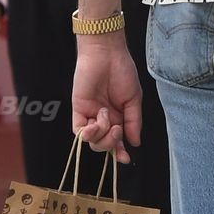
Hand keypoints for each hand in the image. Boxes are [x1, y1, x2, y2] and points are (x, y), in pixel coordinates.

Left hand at [71, 39, 142, 161]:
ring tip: (108, 118)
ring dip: (102, 136)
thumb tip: (135, 143)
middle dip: (111, 144)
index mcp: (118, 117)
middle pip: (103, 144)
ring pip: (92, 141)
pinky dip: (88, 133)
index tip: (125, 159)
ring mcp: (90, 115)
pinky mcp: (78, 110)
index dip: (120, 152)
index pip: (117, 141)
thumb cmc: (123, 72)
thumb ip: (133, 122)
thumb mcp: (134, 99)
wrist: (107, 54)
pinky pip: (79, 131)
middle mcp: (103, 119)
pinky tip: (97, 123)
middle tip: (118, 130)